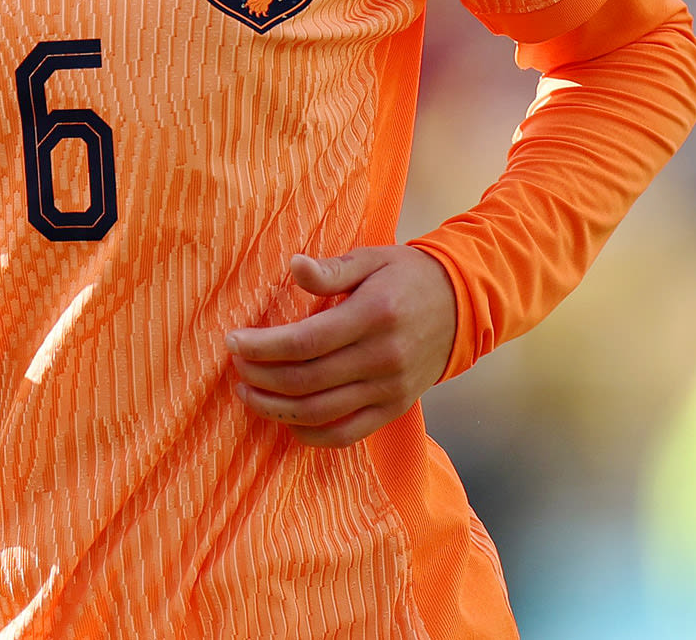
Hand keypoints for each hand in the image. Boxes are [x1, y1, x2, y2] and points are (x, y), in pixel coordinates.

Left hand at [226, 245, 456, 447]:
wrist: (462, 307)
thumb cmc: (406, 277)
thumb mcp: (371, 259)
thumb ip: (330, 270)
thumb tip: (293, 266)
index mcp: (372, 315)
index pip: (305, 341)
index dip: (262, 346)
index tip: (232, 341)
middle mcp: (381, 358)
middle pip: (306, 380)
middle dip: (260, 377)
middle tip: (235, 366)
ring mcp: (389, 389)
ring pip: (320, 412)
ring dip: (275, 409)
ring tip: (247, 393)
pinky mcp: (393, 409)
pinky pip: (346, 434)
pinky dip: (311, 435)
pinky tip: (285, 422)